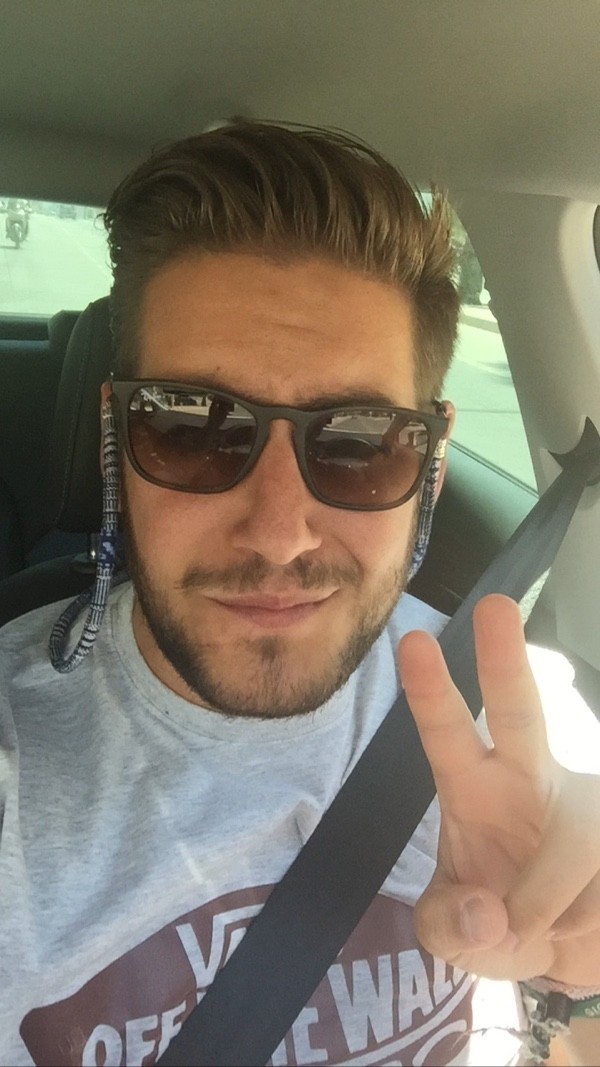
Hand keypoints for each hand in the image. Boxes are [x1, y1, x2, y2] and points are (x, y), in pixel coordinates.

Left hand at [398, 594, 599, 984]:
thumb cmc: (499, 922)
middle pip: (520, 711)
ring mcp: (588, 802)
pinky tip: (582, 927)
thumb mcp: (457, 938)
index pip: (446, 734)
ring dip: (552, 905)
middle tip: (494, 606)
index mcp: (474, 788)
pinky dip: (585, 929)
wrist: (571, 944)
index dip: (430, 691)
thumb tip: (488, 911)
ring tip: (542, 934)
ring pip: (577, 840)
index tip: (412, 640)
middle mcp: (531, 777)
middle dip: (506, 660)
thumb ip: (449, 930)